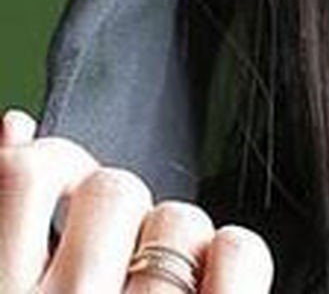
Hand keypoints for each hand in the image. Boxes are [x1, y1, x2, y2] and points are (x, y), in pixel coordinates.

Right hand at [0, 108, 272, 293]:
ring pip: (179, 217)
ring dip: (181, 239)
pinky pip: (237, 251)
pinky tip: (217, 283)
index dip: (57, 164)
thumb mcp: (9, 290)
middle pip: (115, 189)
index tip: (66, 189)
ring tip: (163, 286)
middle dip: (126, 212)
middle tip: (121, 261)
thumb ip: (8, 222)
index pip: (21, 174)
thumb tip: (14, 121)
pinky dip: (236, 255)